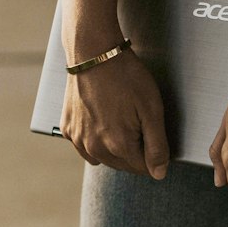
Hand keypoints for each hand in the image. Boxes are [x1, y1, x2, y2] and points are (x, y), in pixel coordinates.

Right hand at [60, 38, 169, 177]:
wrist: (93, 52)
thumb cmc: (125, 76)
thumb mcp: (151, 109)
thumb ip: (157, 146)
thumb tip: (159, 174)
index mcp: (119, 146)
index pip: (144, 168)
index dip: (153, 153)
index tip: (152, 132)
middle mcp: (96, 148)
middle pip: (124, 165)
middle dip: (135, 151)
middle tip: (136, 121)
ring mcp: (78, 140)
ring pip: (104, 158)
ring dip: (115, 147)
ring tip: (119, 118)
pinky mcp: (68, 130)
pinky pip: (86, 147)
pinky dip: (95, 139)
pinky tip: (102, 119)